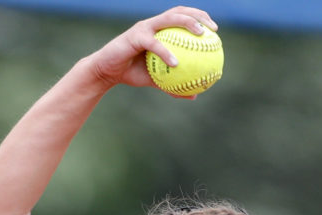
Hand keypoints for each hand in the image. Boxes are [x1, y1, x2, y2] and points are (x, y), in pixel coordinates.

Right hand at [86, 6, 217, 95]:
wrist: (107, 72)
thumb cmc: (132, 73)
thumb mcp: (157, 81)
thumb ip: (175, 85)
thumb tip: (194, 95)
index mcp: (159, 30)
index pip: (182, 17)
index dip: (199, 18)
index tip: (215, 30)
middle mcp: (153, 24)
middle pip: (178, 11)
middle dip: (198, 15)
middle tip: (213, 29)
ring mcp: (143, 28)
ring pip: (168, 19)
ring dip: (187, 23)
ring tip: (201, 34)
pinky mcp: (134, 36)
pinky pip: (154, 44)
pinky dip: (166, 52)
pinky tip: (176, 62)